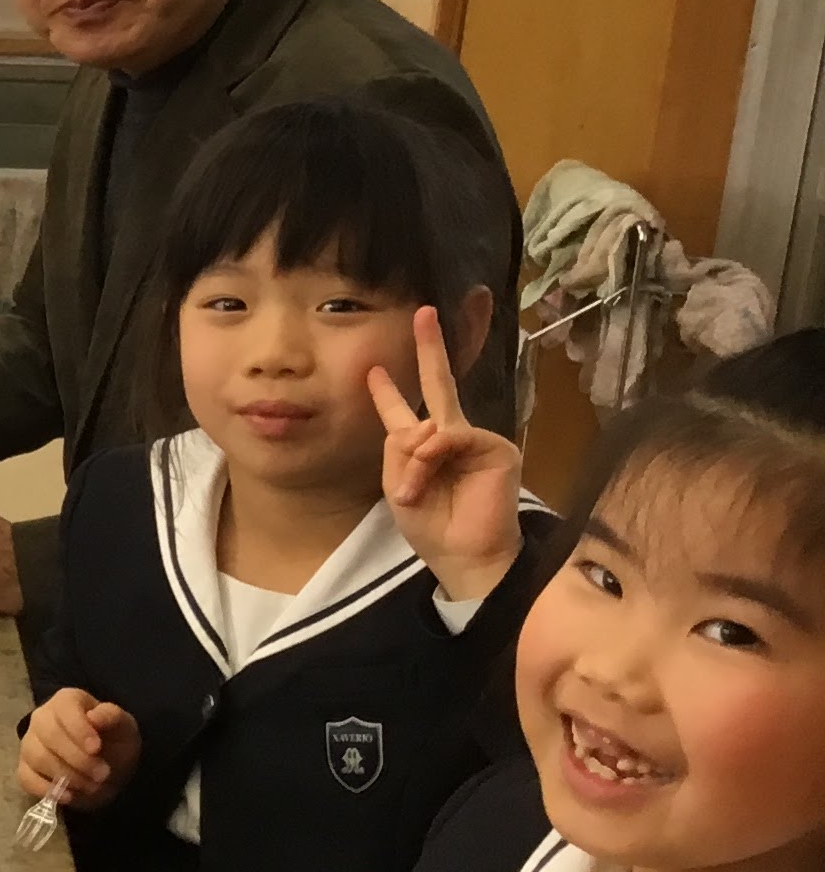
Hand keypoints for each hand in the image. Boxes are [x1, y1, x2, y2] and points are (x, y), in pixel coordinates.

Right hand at [16, 687, 138, 809]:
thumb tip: (94, 717)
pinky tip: (68, 796)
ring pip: (37, 758)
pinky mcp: (25, 768)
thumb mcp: (124, 726)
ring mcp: (30, 743)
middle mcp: (41, 718)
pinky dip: (46, 790)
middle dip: (77, 759)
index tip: (96, 749)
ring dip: (66, 776)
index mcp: (67, 701)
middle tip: (102, 774)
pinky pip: (26, 778)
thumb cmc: (113, 740)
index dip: (79, 729)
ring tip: (91, 786)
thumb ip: (112, 718)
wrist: (106, 765)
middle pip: (49, 736)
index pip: (65, 709)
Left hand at [370, 304, 524, 600]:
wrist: (463, 557)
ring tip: (411, 492)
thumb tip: (424, 425)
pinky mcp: (497, 447)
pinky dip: (432, 459)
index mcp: (422, 449)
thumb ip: (401, 449)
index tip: (373, 368)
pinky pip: (452, 437)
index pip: (404, 412)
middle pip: (439, 385)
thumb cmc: (431, 527)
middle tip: (424, 314)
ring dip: (416, 461)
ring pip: (432, 426)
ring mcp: (476, 440)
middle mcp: (451, 438)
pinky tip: (425, 481)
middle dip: (431, 350)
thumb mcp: (398, 486)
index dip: (387, 391)